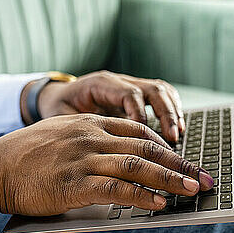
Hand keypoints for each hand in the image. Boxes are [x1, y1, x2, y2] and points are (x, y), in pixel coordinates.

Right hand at [0, 113, 211, 232]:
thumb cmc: (24, 157)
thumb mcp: (59, 136)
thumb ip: (86, 141)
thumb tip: (112, 158)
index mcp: (89, 123)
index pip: (138, 131)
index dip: (166, 146)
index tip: (184, 158)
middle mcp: (91, 136)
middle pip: (146, 147)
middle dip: (180, 163)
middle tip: (203, 176)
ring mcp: (84, 158)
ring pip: (138, 166)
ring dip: (170, 178)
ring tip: (193, 189)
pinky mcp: (76, 183)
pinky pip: (117, 189)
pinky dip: (143, 196)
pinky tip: (160, 204)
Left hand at [36, 71, 185, 142]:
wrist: (55, 96)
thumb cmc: (58, 110)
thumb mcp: (62, 119)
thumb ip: (79, 131)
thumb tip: (97, 151)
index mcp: (99, 84)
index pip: (129, 95)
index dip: (140, 116)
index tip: (145, 137)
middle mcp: (118, 81)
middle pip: (152, 89)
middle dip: (166, 114)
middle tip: (173, 138)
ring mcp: (129, 84)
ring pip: (161, 90)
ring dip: (173, 112)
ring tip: (178, 135)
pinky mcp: (137, 94)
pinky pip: (161, 95)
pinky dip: (172, 110)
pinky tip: (177, 128)